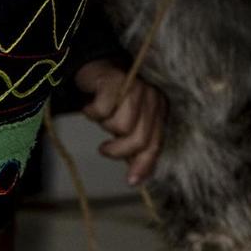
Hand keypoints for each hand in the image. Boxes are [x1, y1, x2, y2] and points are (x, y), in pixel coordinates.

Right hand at [75, 58, 167, 185]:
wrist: (98, 68)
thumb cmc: (115, 101)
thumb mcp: (128, 126)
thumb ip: (135, 149)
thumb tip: (136, 178)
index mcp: (159, 111)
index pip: (155, 144)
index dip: (144, 165)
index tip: (131, 181)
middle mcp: (152, 98)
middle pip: (139, 139)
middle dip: (118, 150)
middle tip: (105, 148)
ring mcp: (135, 88)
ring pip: (120, 126)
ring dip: (104, 125)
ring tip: (102, 116)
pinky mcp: (114, 82)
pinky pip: (102, 111)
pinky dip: (91, 112)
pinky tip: (91, 106)